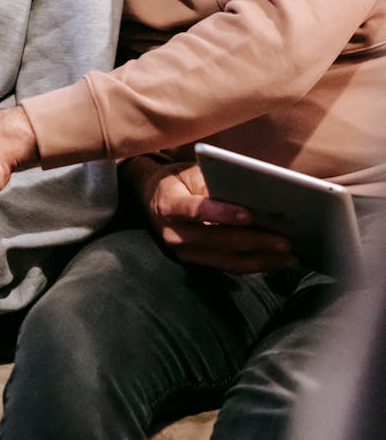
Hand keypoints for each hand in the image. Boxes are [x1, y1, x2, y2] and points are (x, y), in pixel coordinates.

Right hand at [123, 158, 298, 273]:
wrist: (150, 201)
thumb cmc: (177, 181)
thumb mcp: (189, 172)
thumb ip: (213, 183)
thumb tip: (251, 193)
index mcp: (168, 204)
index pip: (196, 210)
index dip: (222, 213)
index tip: (250, 214)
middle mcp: (173, 233)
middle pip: (218, 240)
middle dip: (255, 241)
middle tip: (287, 240)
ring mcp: (181, 253)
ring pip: (226, 259)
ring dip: (261, 259)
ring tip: (290, 256)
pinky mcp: (194, 264)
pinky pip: (227, 267)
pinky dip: (254, 265)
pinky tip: (276, 262)